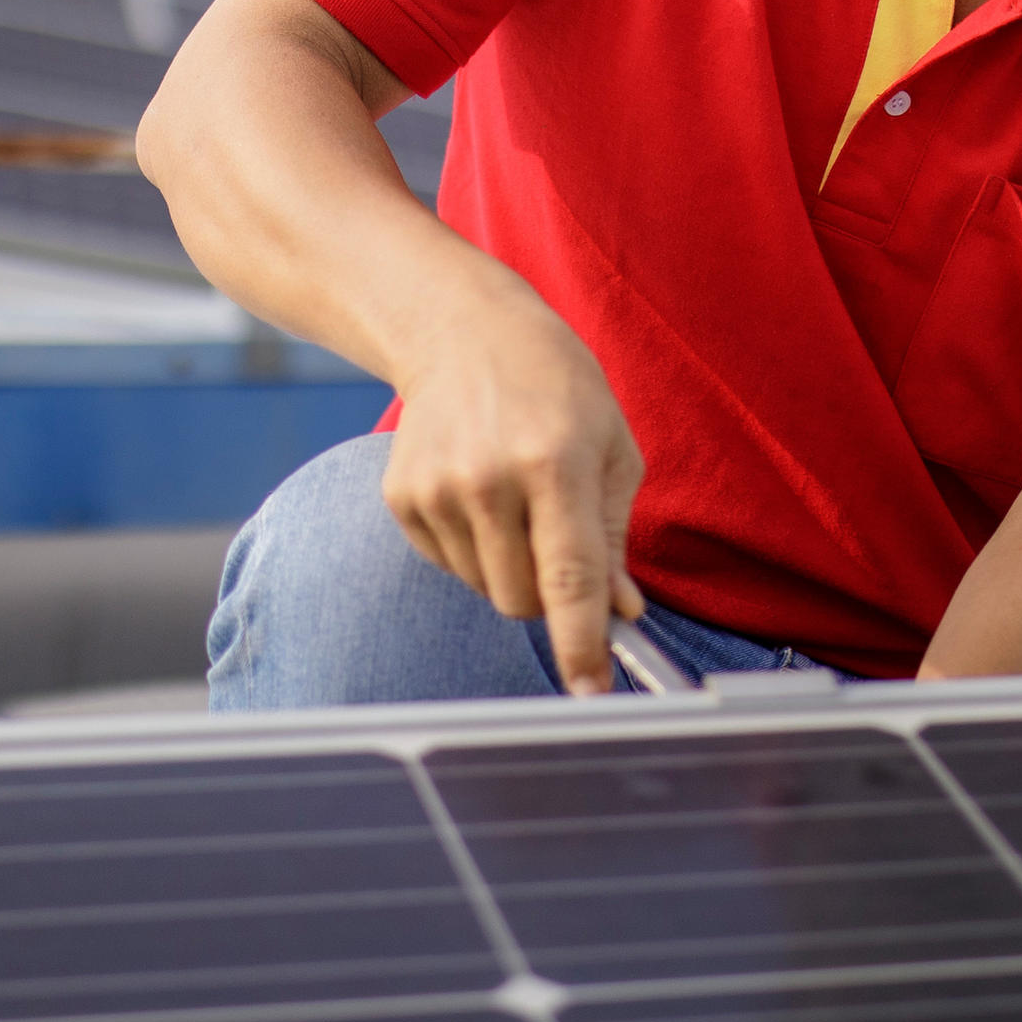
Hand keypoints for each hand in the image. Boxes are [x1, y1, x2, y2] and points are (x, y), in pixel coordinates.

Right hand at [381, 296, 647, 694]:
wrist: (462, 331)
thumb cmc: (554, 385)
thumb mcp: (610, 446)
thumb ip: (615, 535)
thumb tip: (620, 612)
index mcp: (554, 462)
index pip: (570, 578)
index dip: (582, 643)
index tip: (591, 690)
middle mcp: (488, 480)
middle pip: (523, 601)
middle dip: (551, 596)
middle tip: (560, 543)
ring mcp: (436, 490)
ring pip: (486, 589)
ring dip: (511, 569)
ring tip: (517, 501)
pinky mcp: (402, 498)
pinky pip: (450, 566)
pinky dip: (474, 549)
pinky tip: (480, 492)